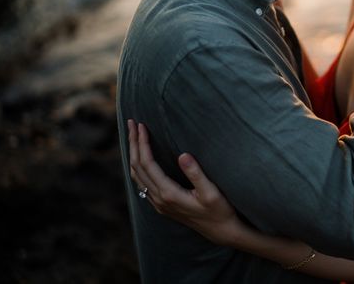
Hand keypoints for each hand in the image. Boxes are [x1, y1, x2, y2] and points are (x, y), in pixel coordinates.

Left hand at [127, 119, 242, 245]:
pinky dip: (138, 167)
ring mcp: (159, 204)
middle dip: (133, 144)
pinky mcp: (162, 205)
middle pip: (137, 168)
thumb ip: (196, 173)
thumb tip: (183, 154)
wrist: (221, 231)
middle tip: (131, 123)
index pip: (148, 164)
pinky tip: (141, 158)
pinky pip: (142, 183)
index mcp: (169, 194)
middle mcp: (159, 200)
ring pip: (137, 176)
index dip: (142, 143)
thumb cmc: (220, 210)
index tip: (141, 125)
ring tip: (133, 136)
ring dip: (134, 154)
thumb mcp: (211, 191)